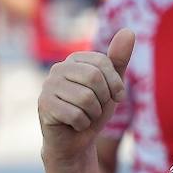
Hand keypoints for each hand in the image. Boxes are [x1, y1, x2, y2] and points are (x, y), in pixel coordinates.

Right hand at [38, 29, 134, 162]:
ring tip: (85, 116)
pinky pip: (75, 115)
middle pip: (94, 78)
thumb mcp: (112, 86)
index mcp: (76, 59)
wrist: (76, 141)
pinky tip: (75, 125)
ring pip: (86, 98)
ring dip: (93, 114)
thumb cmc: (94, 110)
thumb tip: (129, 31)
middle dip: (103, 100)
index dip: (116, 84)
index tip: (116, 97)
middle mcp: (59, 68)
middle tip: (96, 109)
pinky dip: (83, 125)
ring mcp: (48, 86)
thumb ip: (119, 60)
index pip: (104, 63)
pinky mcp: (44, 105)